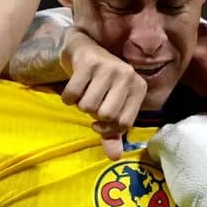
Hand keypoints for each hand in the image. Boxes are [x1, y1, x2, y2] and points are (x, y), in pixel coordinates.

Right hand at [60, 28, 146, 159]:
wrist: (85, 49)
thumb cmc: (101, 84)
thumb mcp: (111, 106)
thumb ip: (113, 133)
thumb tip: (115, 157)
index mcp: (139, 87)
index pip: (124, 123)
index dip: (108, 129)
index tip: (99, 123)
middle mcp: (127, 75)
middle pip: (106, 115)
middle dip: (93, 114)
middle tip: (92, 103)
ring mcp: (109, 67)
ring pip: (88, 105)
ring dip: (80, 104)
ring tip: (84, 93)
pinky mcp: (89, 62)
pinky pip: (73, 94)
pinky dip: (68, 97)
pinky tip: (73, 88)